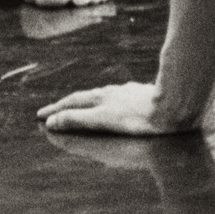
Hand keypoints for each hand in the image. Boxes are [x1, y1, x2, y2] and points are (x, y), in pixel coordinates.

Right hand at [38, 82, 191, 134]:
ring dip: (89, 102)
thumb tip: (52, 121)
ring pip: (104, 96)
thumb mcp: (103, 121)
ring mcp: (129, 93)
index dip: (56, 109)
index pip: (73, 102)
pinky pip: (120, 98)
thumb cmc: (139, 118)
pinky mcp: (144, 97)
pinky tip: (118, 104)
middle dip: (68, 105)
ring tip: (82, 107)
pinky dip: (109, 102)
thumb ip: (78, 120)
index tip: (40, 115)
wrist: (174, 107)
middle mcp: (113, 92)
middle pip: (86, 97)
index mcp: (101, 98)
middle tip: (54, 111)